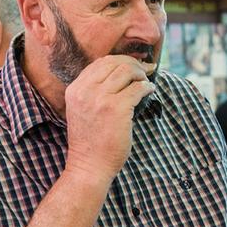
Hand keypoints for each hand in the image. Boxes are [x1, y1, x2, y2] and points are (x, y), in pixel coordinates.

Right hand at [64, 55, 154, 180]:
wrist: (90, 166)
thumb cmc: (90, 141)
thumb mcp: (82, 110)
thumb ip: (93, 91)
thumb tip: (120, 72)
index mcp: (75, 89)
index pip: (99, 63)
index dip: (119, 60)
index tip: (132, 65)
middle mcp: (86, 90)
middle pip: (114, 63)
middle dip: (133, 64)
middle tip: (145, 70)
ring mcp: (101, 98)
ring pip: (127, 71)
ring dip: (141, 74)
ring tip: (146, 82)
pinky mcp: (117, 108)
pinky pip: (138, 88)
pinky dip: (147, 87)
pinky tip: (150, 91)